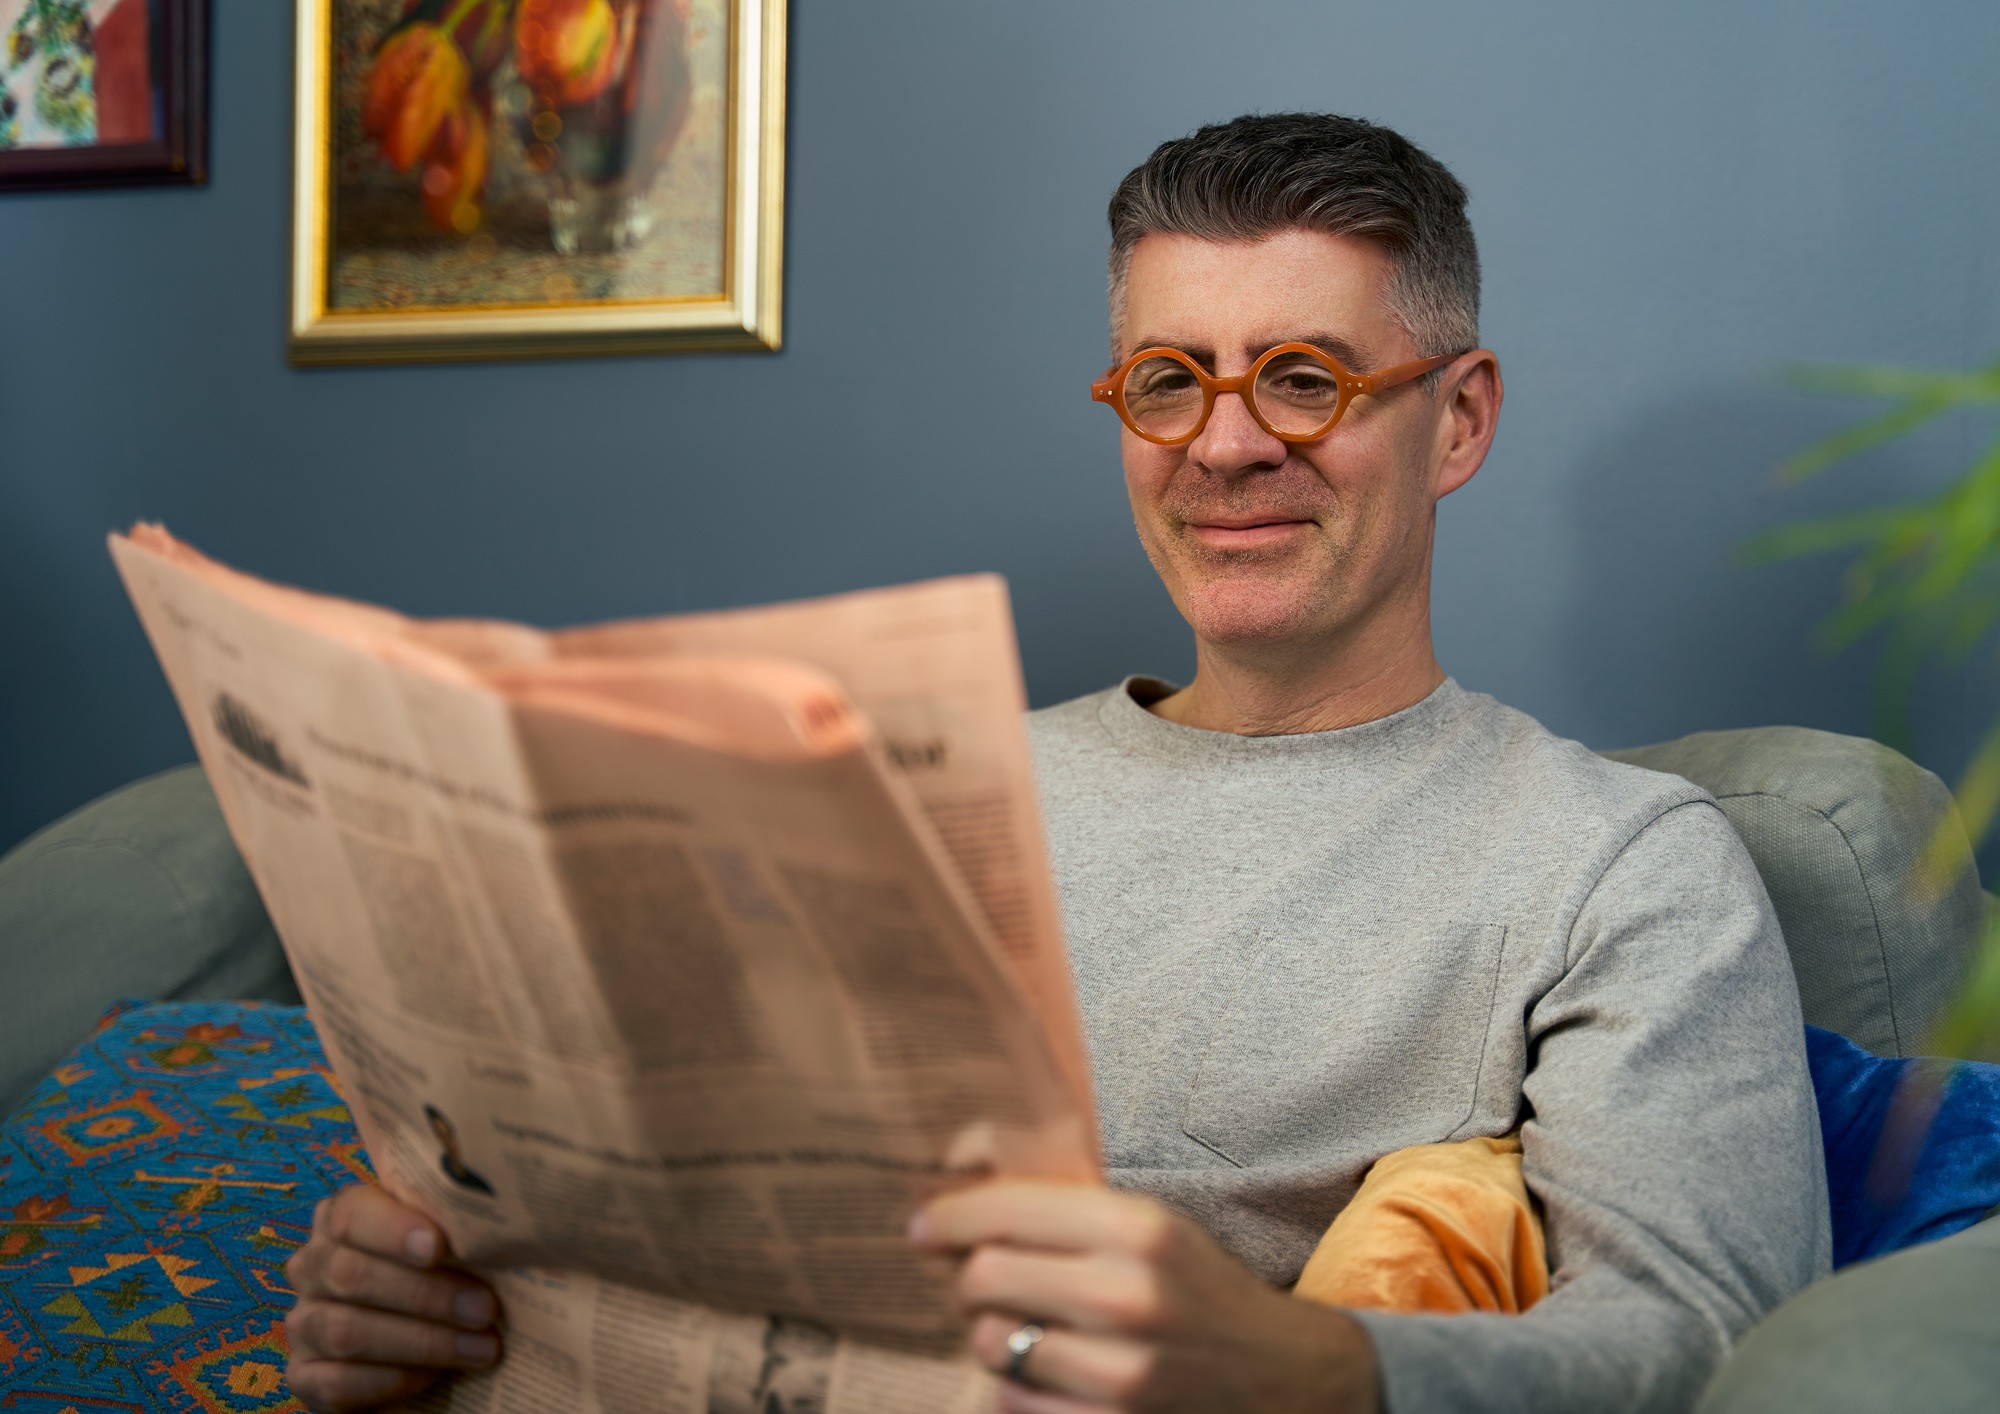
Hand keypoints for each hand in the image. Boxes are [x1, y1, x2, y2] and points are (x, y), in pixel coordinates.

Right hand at [284, 1185, 503, 1410]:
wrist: (403, 1346)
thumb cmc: (435, 1276)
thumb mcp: (443, 1246)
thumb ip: (451, 1228)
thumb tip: (494, 1224)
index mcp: (339, 1221)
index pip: (350, 1214)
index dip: (393, 1229)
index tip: (440, 1246)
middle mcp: (311, 1268)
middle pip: (350, 1274)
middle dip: (426, 1294)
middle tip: (485, 1310)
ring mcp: (303, 1324)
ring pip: (346, 1331)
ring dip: (422, 1342)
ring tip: (481, 1347)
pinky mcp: (304, 1377)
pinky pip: (338, 1382)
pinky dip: (392, 1379)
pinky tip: (436, 1376)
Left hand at [910, 1182, 1380, 1413]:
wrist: (1284, 1376)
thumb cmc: (1199, 1291)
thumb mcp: (1153, 1228)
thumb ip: (1068, 1210)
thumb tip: (958, 1192)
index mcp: (1138, 1228)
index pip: (1007, 1210)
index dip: (950, 1217)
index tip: (924, 1226)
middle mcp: (1128, 1295)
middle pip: (984, 1277)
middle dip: (971, 1280)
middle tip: (984, 1283)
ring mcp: (1121, 1371)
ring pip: (990, 1342)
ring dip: (993, 1336)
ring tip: (1024, 1330)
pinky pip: (1012, 1402)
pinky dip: (1014, 1389)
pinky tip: (1042, 1375)